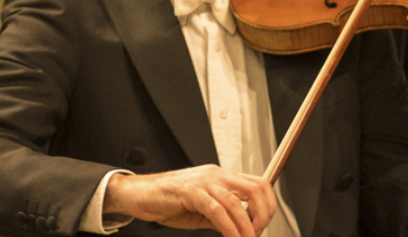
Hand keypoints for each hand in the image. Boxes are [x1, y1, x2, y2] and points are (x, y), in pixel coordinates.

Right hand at [103, 165, 275, 236]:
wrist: (140, 195)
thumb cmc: (168, 200)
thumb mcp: (202, 210)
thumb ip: (222, 216)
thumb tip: (241, 228)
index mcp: (221, 177)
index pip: (258, 184)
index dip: (267, 205)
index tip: (262, 225)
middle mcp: (216, 175)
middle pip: (255, 188)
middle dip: (263, 214)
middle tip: (257, 233)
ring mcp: (204, 182)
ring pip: (236, 202)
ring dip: (245, 226)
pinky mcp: (190, 192)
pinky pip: (216, 210)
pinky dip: (228, 227)